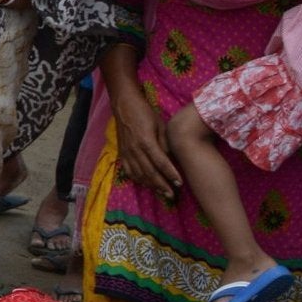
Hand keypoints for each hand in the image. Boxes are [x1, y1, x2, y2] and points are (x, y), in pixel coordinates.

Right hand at [108, 77, 179, 201]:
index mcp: (146, 141)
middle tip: (172, 195)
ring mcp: (126, 153)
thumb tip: (171, 159)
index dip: (170, 174)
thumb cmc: (145, 113)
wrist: (124, 106)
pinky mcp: (121, 154)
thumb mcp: (160, 125)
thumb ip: (164, 143)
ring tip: (162, 193)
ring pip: (139, 174)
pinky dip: (138, 180)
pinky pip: (129, 171)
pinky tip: (146, 185)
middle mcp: (135, 150)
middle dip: (162, 185)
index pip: (161, 162)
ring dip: (151, 186)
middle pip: (150, 172)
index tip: (179, 183)